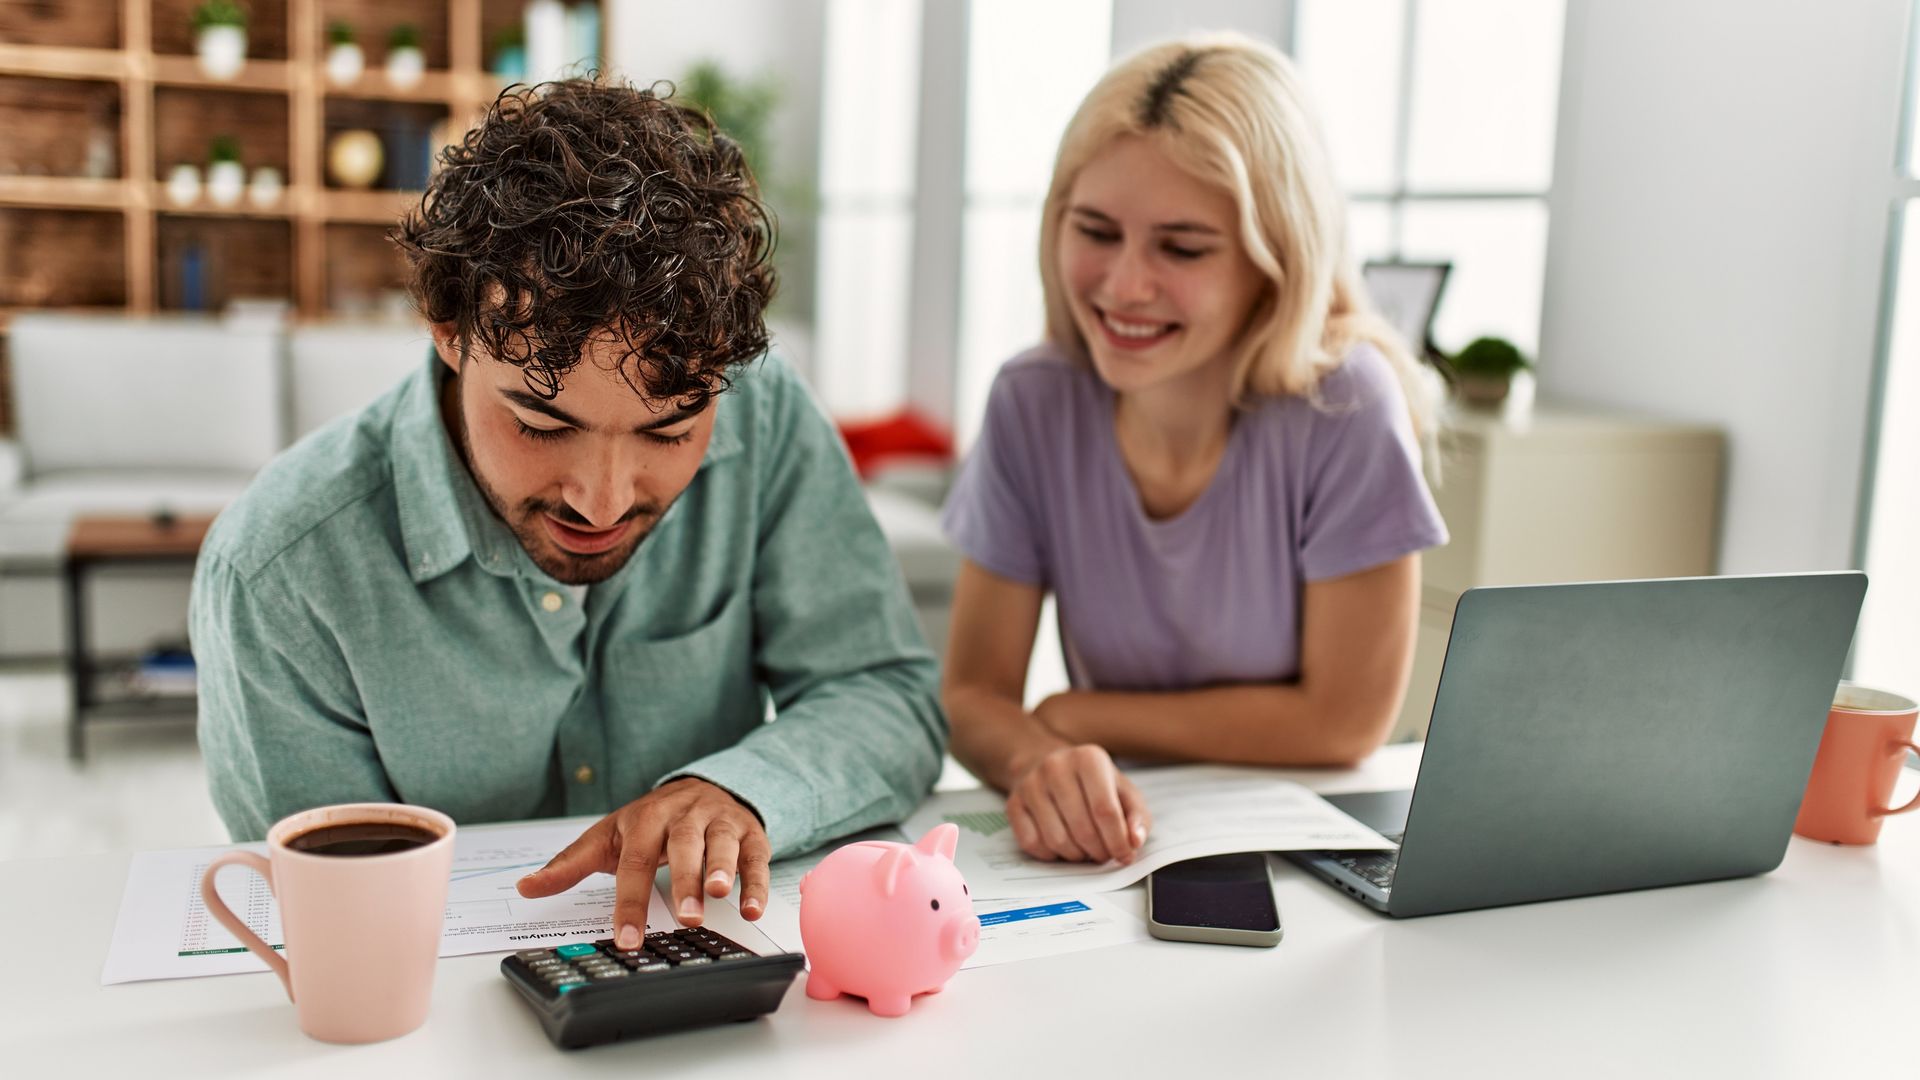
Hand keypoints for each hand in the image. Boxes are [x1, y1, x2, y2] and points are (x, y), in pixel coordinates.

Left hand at [515, 778, 770, 949]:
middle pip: (682, 847)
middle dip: (684, 881)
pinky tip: (753, 907)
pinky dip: (757, 881)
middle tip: (685, 917)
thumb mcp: (607, 837)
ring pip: (721, 844)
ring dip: (722, 869)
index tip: (628, 938)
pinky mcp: (749, 832)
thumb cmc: (652, 821)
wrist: (706, 785)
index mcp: (644, 819)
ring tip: (718, 896)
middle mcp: (683, 816)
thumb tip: (524, 887)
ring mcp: (718, 822)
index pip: (634, 862)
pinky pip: (756, 856)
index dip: (630, 902)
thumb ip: (569, 865)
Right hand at [1005, 739, 1151, 864]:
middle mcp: (1056, 767)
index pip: (1105, 810)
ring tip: (1085, 850)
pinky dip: (1051, 855)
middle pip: (1082, 829)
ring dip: (1076, 856)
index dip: (1118, 841)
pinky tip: (1062, 846)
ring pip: (1057, 840)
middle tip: (1104, 854)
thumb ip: (1137, 816)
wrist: (1047, 763)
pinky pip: (1032, 843)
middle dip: (1098, 852)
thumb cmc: (1091, 782)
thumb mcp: (1122, 790)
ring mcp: (1031, 784)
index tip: (1125, 856)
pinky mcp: (1013, 802)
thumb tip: (1134, 841)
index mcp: (1089, 759)